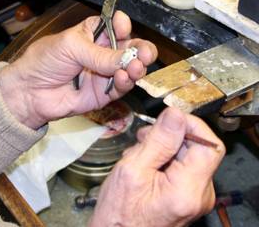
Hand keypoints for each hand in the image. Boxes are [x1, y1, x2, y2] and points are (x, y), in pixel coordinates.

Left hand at [0, 11, 156, 128]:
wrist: (31, 91)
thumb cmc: (44, 61)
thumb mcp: (71, 47)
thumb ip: (100, 54)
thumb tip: (126, 58)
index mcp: (94, 35)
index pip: (117, 27)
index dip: (123, 26)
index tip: (123, 28)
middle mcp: (103, 54)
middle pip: (130, 49)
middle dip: (141, 50)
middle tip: (145, 53)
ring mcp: (106, 74)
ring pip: (130, 70)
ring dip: (136, 68)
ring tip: (135, 67)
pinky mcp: (104, 93)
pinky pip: (121, 88)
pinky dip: (125, 82)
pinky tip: (123, 77)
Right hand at [89, 108, 225, 226]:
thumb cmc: (119, 212)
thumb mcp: (132, 170)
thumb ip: (157, 142)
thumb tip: (175, 115)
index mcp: (187, 189)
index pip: (209, 146)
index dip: (192, 126)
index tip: (169, 119)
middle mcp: (198, 194)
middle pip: (196, 149)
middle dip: (169, 137)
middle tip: (142, 140)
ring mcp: (194, 194)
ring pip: (187, 154)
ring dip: (163, 146)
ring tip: (139, 154)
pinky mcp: (187, 193)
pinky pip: (181, 165)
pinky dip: (163, 157)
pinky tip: (144, 162)